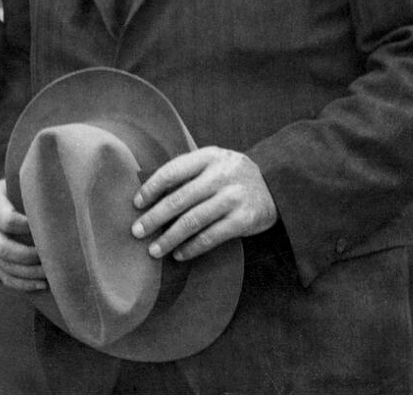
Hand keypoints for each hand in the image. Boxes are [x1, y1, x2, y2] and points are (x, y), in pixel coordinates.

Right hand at [0, 179, 46, 290]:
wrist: (21, 191)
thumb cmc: (32, 185)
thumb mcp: (29, 180)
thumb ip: (38, 187)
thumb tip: (61, 201)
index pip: (7, 220)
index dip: (28, 229)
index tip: (48, 230)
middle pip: (2, 246)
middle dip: (29, 256)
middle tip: (50, 257)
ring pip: (2, 264)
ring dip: (29, 273)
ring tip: (51, 274)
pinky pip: (3, 276)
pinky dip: (23, 284)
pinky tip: (43, 284)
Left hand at [131, 147, 276, 261]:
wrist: (276, 186)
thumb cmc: (231, 176)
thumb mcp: (213, 164)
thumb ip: (187, 174)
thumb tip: (148, 197)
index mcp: (209, 156)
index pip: (172, 171)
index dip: (151, 188)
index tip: (136, 204)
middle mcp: (221, 175)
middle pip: (179, 199)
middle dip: (154, 218)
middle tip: (137, 232)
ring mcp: (234, 197)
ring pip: (193, 221)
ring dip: (169, 238)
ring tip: (154, 250)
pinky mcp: (244, 219)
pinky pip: (212, 237)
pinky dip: (192, 247)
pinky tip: (179, 255)